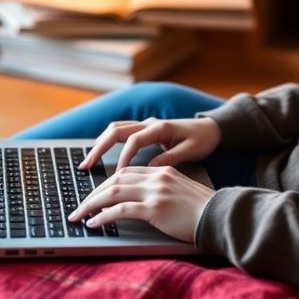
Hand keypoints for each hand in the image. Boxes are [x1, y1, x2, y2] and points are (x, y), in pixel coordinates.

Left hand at [67, 166, 214, 242]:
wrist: (221, 216)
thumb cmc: (203, 210)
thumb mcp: (181, 191)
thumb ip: (161, 189)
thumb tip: (140, 200)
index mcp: (163, 170)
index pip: (126, 172)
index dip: (106, 183)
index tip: (95, 195)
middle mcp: (157, 176)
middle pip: (115, 179)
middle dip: (93, 193)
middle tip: (80, 206)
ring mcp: (155, 191)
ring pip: (112, 192)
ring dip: (92, 204)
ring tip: (81, 215)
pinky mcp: (154, 207)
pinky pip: (119, 210)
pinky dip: (103, 216)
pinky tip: (94, 223)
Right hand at [79, 117, 221, 170]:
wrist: (212, 129)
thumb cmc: (203, 140)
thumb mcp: (190, 151)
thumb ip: (170, 158)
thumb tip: (149, 169)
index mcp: (160, 128)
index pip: (134, 141)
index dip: (123, 158)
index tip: (116, 175)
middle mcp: (149, 123)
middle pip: (116, 131)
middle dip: (99, 148)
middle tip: (86, 165)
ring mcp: (146, 125)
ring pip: (115, 129)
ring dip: (100, 143)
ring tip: (88, 160)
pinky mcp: (145, 129)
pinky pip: (121, 132)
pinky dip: (108, 142)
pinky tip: (101, 155)